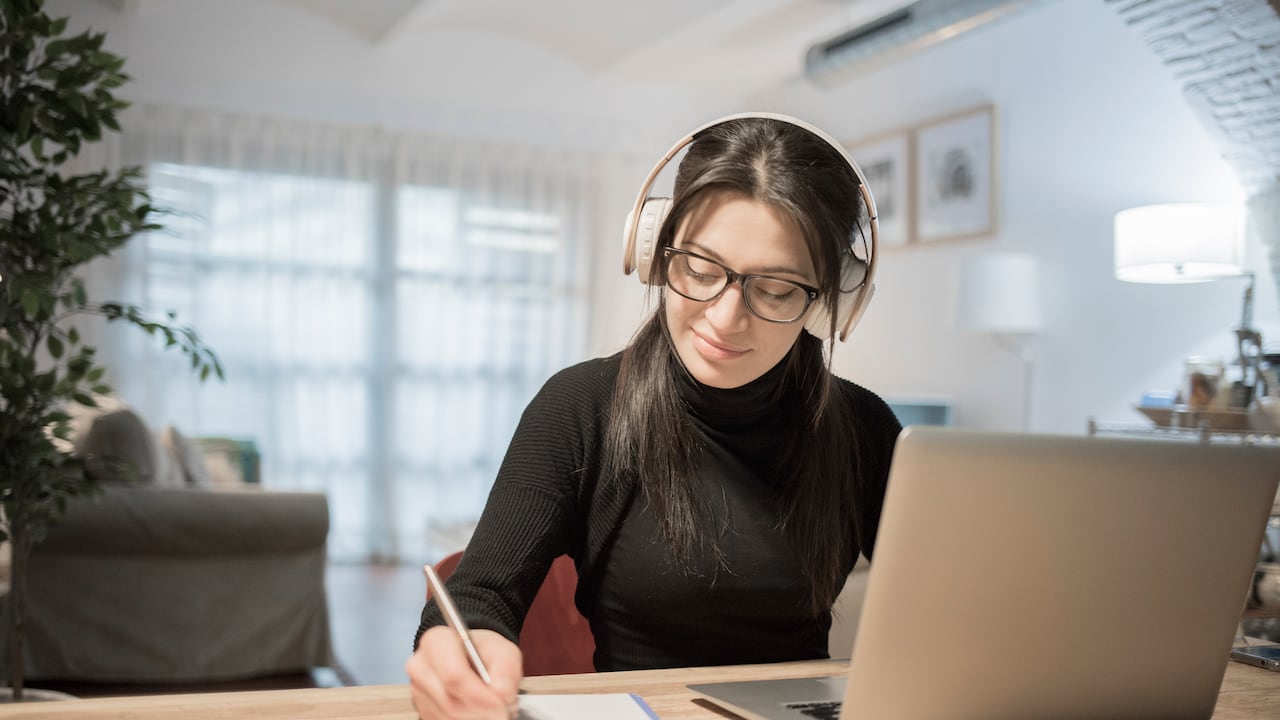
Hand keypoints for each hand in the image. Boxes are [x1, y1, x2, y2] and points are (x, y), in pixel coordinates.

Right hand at [407, 627, 522, 719]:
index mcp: (436, 642)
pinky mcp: (423, 710)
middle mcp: (421, 667)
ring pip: (449, 718)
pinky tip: (481, 713)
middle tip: (504, 712)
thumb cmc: (484, 652)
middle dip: (481, 713)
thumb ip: (506, 671)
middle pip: (450, 703)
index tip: (500, 704)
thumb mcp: (503, 651)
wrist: (474, 660)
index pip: (453, 675)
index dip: (479, 695)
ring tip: (495, 710)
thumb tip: (501, 694)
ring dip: (477, 719)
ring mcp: (419, 692)